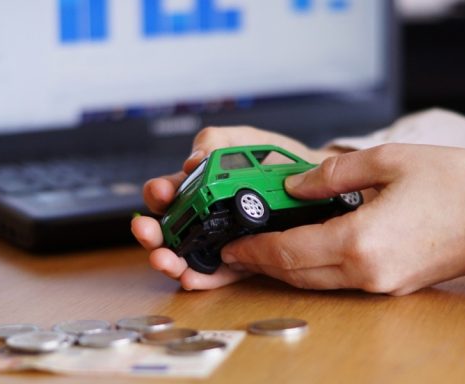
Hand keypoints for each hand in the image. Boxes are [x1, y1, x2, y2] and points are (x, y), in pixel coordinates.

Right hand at [130, 126, 342, 289]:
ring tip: (167, 261)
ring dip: (171, 261)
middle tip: (148, 232)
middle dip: (154, 232)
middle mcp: (205, 214)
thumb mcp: (244, 141)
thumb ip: (216, 142)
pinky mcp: (242, 259)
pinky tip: (193, 278)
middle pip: (169, 228)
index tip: (161, 194)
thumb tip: (192, 161)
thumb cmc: (275, 160)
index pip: (168, 191)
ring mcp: (221, 239)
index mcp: (200, 184)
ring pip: (186, 255)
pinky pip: (218, 273)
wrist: (316, 181)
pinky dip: (203, 278)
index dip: (159, 194)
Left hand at [219, 143, 464, 294]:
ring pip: (319, 283)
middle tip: (238, 254)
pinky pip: (345, 282)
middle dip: (263, 265)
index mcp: (360, 241)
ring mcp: (384, 284)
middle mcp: (368, 272)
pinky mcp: (398, 285)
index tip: (231, 248)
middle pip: (298, 274)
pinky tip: (308, 252)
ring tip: (265, 253)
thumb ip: (332, 172)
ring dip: (289, 270)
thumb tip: (295, 183)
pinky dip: (317, 271)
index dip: (254, 251)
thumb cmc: (458, 182)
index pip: (289, 251)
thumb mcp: (387, 160)